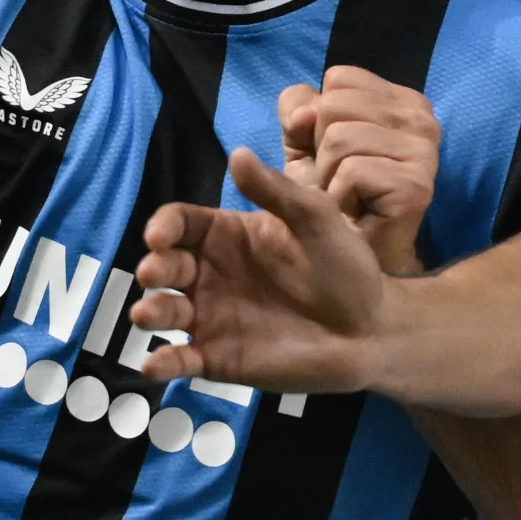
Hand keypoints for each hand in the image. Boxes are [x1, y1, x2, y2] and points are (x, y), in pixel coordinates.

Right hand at [133, 148, 395, 394]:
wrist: (371, 330)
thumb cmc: (346, 267)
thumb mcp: (316, 218)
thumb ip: (276, 191)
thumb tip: (237, 153)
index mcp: (228, 236)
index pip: (181, 224)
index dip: (164, 226)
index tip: (160, 235)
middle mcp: (211, 275)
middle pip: (165, 265)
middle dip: (153, 266)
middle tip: (154, 272)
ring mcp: (211, 317)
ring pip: (164, 311)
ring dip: (150, 311)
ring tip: (148, 313)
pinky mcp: (218, 358)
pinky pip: (180, 360)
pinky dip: (161, 364)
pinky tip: (153, 365)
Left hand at [280, 65, 441, 275]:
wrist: (356, 258)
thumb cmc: (335, 197)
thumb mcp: (305, 143)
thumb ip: (297, 111)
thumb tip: (303, 115)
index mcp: (403, 100)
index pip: (338, 77)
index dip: (320, 117)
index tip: (339, 152)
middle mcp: (422, 118)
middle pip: (333, 105)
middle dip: (320, 148)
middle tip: (343, 179)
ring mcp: (424, 152)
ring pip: (338, 139)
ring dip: (328, 177)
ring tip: (348, 197)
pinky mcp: (416, 186)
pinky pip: (351, 172)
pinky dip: (339, 198)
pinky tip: (356, 213)